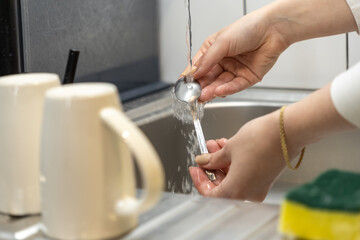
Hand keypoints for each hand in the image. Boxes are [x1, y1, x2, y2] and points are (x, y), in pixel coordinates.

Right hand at [183, 11, 288, 101]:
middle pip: (209, 78)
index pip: (199, 66)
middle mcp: (223, 61)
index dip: (191, 76)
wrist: (273, 29)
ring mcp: (235, 70)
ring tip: (204, 96)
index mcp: (214, 50)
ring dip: (212, 91)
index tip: (184, 85)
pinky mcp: (247, 78)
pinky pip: (235, 86)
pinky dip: (227, 90)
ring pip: (221, 84)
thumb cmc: (248, 28)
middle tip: (194, 95)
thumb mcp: (222, 42)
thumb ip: (207, 59)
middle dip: (201, 87)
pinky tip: (219, 91)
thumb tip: (194, 73)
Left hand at [189, 84, 355, 200]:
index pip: (210, 193)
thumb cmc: (261, 140)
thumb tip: (203, 162)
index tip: (194, 168)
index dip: (199, 180)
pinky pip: (243, 175)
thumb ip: (213, 158)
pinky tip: (228, 147)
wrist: (288, 131)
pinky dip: (233, 163)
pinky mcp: (265, 178)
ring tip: (215, 144)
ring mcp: (258, 187)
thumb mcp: (229, 148)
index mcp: (236, 191)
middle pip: (221, 186)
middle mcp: (248, 193)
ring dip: (222, 161)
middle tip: (205, 152)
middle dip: (211, 167)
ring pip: (232, 178)